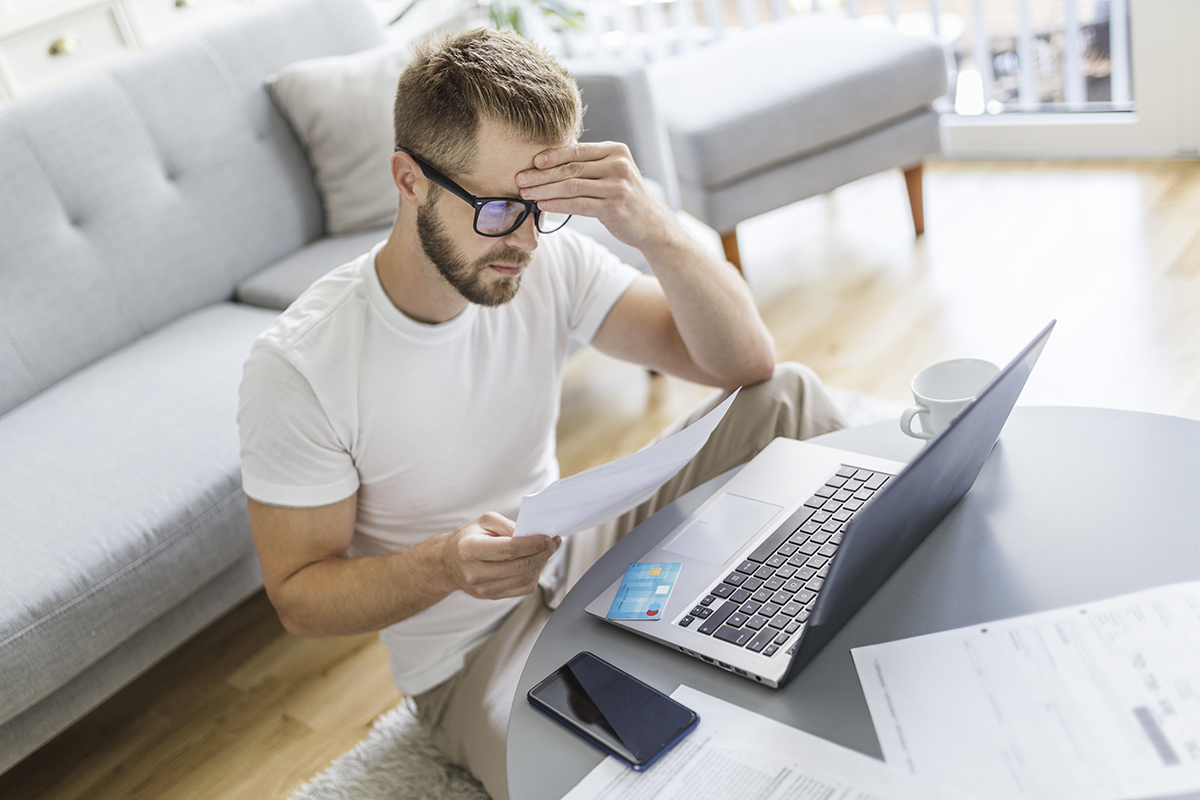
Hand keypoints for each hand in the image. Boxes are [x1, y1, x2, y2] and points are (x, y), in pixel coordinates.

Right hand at [438, 512, 560, 599]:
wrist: (449, 563)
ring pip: (524, 579)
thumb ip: (508, 525)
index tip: (547, 538)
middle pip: (520, 566)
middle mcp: (475, 572)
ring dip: (540, 564)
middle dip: (542, 553)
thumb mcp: (484, 521)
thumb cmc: (468, 539)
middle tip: (553, 542)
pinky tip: (534, 564)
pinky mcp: (492, 597)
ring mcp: (483, 588)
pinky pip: (522, 589)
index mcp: (470, 550)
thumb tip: (531, 535)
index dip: (532, 544)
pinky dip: (533, 576)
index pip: (509, 550)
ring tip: (545, 551)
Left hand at [517, 142, 674, 249]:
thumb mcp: (611, 174)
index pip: (577, 151)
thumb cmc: (624, 197)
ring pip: (572, 186)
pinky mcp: (615, 207)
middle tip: (520, 179)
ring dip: (545, 190)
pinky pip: (579, 204)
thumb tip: (549, 161)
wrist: (651, 224)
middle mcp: (618, 165)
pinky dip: (558, 205)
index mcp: (615, 150)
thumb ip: (589, 165)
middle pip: (571, 168)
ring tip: (526, 194)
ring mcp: (618, 186)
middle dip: (542, 175)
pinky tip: (543, 206)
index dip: (551, 156)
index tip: (531, 162)